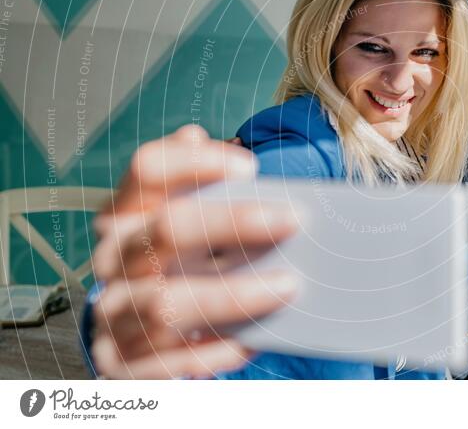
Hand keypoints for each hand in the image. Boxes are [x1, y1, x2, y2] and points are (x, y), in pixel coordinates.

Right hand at [91, 125, 297, 378]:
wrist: (137, 334)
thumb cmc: (179, 266)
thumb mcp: (188, 225)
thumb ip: (208, 192)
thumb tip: (232, 163)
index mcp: (125, 215)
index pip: (148, 170)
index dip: (196, 162)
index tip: (249, 167)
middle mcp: (113, 260)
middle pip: (166, 229)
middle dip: (233, 222)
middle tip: (293, 220)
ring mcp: (114, 314)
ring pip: (167, 303)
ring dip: (234, 295)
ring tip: (289, 286)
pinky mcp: (122, 365)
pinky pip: (171, 362)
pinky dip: (217, 351)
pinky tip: (256, 340)